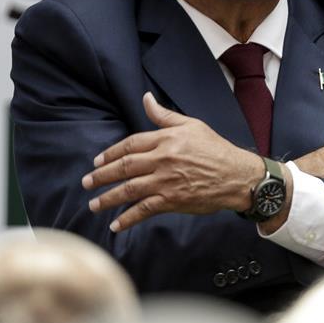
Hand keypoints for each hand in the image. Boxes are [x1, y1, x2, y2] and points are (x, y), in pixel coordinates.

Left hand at [81, 92, 263, 231]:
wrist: (236, 175)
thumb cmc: (215, 148)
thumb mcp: (191, 125)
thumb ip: (164, 115)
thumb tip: (146, 98)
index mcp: (166, 139)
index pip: (130, 144)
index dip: (111, 153)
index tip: (98, 161)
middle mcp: (162, 159)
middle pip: (124, 167)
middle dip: (102, 176)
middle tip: (87, 182)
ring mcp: (166, 181)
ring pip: (129, 189)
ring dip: (108, 198)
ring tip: (93, 204)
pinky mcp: (172, 201)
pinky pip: (144, 210)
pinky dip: (127, 218)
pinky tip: (116, 225)